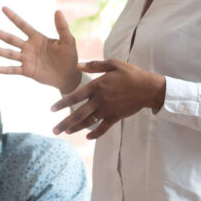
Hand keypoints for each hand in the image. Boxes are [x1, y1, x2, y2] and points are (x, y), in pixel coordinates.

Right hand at [0, 8, 80, 93]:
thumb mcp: (68, 41)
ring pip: (9, 54)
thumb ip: (62, 27)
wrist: (69, 75)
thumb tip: (58, 11)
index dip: (13, 17)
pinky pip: (14, 70)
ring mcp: (27, 59)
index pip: (22, 25)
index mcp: (37, 37)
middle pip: (11, 38)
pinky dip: (5, 70)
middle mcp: (28, 47)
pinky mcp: (27, 71)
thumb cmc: (69, 56)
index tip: (3, 8)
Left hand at [50, 59, 165, 138]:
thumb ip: (95, 65)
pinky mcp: (116, 117)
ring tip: (66, 132)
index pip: (75, 96)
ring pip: (88, 122)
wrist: (149, 88)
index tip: (52, 109)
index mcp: (97, 86)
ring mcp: (107, 110)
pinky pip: (103, 128)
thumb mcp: (114, 64)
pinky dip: (95, 133)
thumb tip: (78, 65)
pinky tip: (87, 137)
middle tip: (54, 131)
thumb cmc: (131, 74)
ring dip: (76, 128)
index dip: (62, 103)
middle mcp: (100, 100)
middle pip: (78, 114)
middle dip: (65, 123)